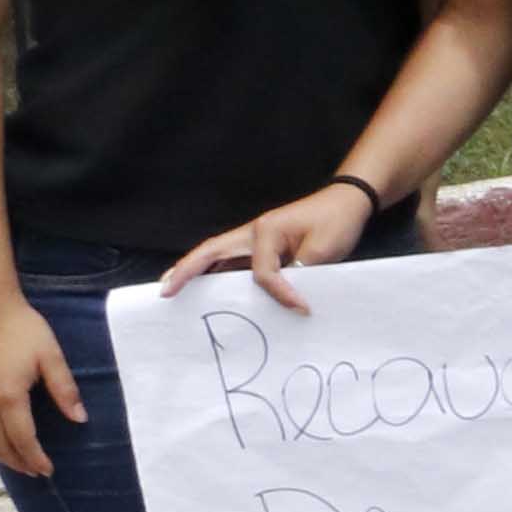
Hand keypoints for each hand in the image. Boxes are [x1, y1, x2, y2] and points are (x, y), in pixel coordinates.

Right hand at [0, 293, 79, 477]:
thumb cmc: (22, 328)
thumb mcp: (51, 357)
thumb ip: (65, 390)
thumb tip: (79, 419)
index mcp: (7, 396)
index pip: (22, 439)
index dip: (36, 458)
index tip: (48, 470)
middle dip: (17, 462)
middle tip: (35, 472)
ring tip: (16, 462)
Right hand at [154, 177, 383, 309]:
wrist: (346, 203)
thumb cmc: (336, 221)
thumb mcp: (324, 249)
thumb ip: (301, 273)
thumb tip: (288, 299)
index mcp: (266, 230)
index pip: (263, 272)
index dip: (280, 293)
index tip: (302, 307)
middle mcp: (251, 233)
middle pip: (209, 252)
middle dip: (186, 271)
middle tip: (165, 290)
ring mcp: (253, 238)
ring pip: (215, 256)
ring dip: (194, 272)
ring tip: (173, 290)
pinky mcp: (259, 246)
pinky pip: (231, 262)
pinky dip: (216, 273)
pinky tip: (208, 288)